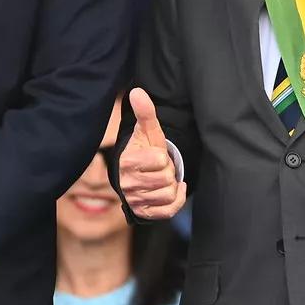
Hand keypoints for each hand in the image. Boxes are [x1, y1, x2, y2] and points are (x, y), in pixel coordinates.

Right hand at [118, 88, 185, 218]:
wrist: (136, 174)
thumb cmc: (144, 150)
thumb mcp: (147, 131)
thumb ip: (145, 112)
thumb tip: (137, 91)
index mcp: (127, 161)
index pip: (159, 160)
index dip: (164, 157)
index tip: (157, 156)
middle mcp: (128, 183)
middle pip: (165, 179)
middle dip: (169, 172)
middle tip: (162, 169)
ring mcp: (135, 199)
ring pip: (168, 195)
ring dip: (172, 186)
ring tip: (163, 179)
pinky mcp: (143, 212)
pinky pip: (168, 210)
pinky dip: (176, 200)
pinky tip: (174, 190)